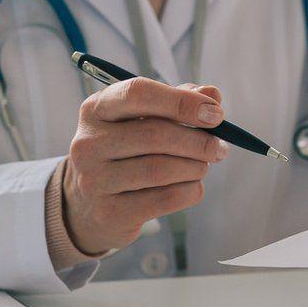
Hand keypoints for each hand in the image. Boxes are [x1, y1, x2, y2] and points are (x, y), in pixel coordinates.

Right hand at [62, 79, 229, 253]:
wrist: (91, 205)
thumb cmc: (128, 152)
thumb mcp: (145, 119)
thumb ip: (179, 101)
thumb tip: (212, 94)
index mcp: (96, 109)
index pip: (138, 94)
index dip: (182, 102)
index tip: (215, 113)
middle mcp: (88, 143)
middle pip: (155, 134)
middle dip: (198, 141)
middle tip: (219, 147)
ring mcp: (94, 180)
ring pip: (162, 169)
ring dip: (196, 167)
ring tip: (203, 166)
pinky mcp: (110, 212)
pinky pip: (166, 198)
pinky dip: (191, 190)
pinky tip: (192, 185)